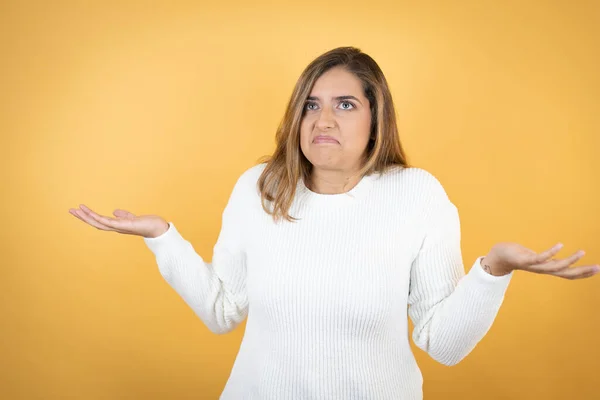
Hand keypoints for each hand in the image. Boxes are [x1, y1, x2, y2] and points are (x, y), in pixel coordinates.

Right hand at [68, 204, 168, 237]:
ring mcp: (119, 228)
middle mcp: (116, 228)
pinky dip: (98, 218)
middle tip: (70, 210)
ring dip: (87, 217)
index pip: (100, 222)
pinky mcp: (124, 226)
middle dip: (83, 217)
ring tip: (76, 209)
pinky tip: (90, 213)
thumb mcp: (132, 218)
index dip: (89, 217)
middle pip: (95, 223)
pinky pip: (108, 222)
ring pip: (99, 223)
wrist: (158, 228)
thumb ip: (124, 215)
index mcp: (117, 226)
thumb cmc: (147, 224)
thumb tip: (115, 211)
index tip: (79, 210)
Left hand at [481, 242, 599, 279]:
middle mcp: (542, 270)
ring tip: (582, 252)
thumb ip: (547, 260)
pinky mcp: (525, 260)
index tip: (598, 270)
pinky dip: (551, 252)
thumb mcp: (537, 258)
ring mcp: (534, 266)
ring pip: (555, 266)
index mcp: (547, 268)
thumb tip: (556, 259)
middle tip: (598, 267)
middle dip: (583, 272)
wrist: (499, 256)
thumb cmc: (519, 255)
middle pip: (566, 274)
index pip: (568, 274)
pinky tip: (561, 245)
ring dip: (570, 260)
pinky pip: (540, 257)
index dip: (582, 274)